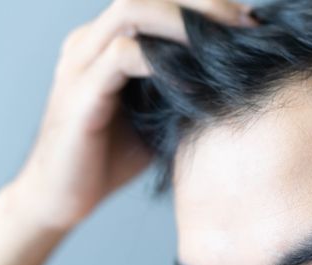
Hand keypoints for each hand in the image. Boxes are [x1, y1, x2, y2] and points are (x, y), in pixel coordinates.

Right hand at [6, 0, 255, 232]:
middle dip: (202, 3)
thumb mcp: (154, 115)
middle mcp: (91, 42)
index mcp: (108, 43)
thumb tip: (228, 78)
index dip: (204, 5)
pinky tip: (192, 80)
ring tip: (223, 40)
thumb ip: (178, 88)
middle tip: (246, 21)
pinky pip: (122, 57)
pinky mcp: (80, 93)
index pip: (158, 1)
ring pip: (132, 12)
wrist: (63, 197)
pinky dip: (160, 61)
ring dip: (183, 21)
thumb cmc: (111, 157)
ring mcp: (81, 63)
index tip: (248, 21)